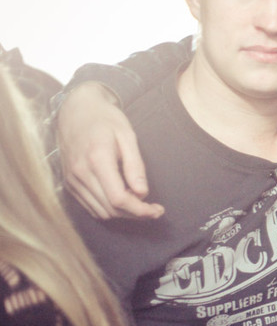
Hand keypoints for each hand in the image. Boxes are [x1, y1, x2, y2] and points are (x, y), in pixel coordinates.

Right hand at [57, 82, 163, 219]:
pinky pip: (90, 206)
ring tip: (140, 204)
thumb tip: (142, 193)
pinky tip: (123, 200)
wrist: (75, 111)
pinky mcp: (69, 183)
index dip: (140, 210)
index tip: (157, 209)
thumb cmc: (105, 120)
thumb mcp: (127, 136)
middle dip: (136, 214)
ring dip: (123, 214)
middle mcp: (81, 173)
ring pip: (101, 211)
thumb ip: (135, 165)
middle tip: (155, 210)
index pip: (119, 198)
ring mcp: (72, 179)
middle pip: (111, 208)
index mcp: (97, 159)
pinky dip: (109, 209)